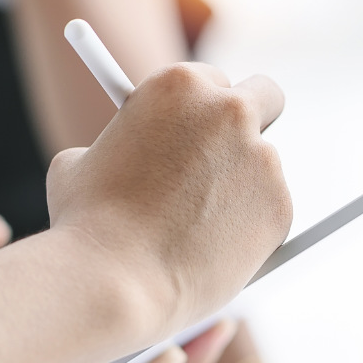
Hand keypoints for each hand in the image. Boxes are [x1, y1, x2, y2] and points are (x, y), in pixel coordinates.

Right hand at [42, 63, 290, 334]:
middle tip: (232, 152)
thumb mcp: (82, 161)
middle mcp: (230, 111)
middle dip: (253, 120)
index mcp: (179, 85)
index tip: (198, 129)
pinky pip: (269, 211)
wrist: (116, 281)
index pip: (211, 80)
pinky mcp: (281, 205)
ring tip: (195, 228)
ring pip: (264, 166)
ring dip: (242, 186)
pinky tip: (211, 250)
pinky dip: (249, 227)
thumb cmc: (87, 224)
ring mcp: (262, 159)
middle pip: (265, 97)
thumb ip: (121, 144)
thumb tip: (134, 149)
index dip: (202, 109)